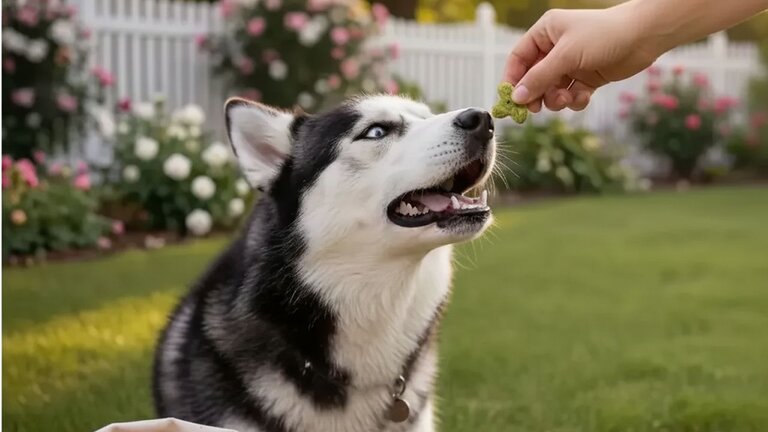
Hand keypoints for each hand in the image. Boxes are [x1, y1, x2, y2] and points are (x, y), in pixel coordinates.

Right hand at [503, 6, 659, 112]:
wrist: (644, 36)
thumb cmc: (604, 35)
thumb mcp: (566, 55)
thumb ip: (539, 78)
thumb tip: (516, 97)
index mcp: (546, 33)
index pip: (519, 58)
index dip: (512, 79)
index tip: (510, 100)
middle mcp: (556, 48)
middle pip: (533, 78)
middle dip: (536, 94)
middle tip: (535, 110)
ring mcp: (572, 64)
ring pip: (552, 90)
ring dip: (556, 100)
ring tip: (566, 99)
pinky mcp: (587, 78)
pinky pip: (571, 95)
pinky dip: (575, 101)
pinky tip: (583, 97)